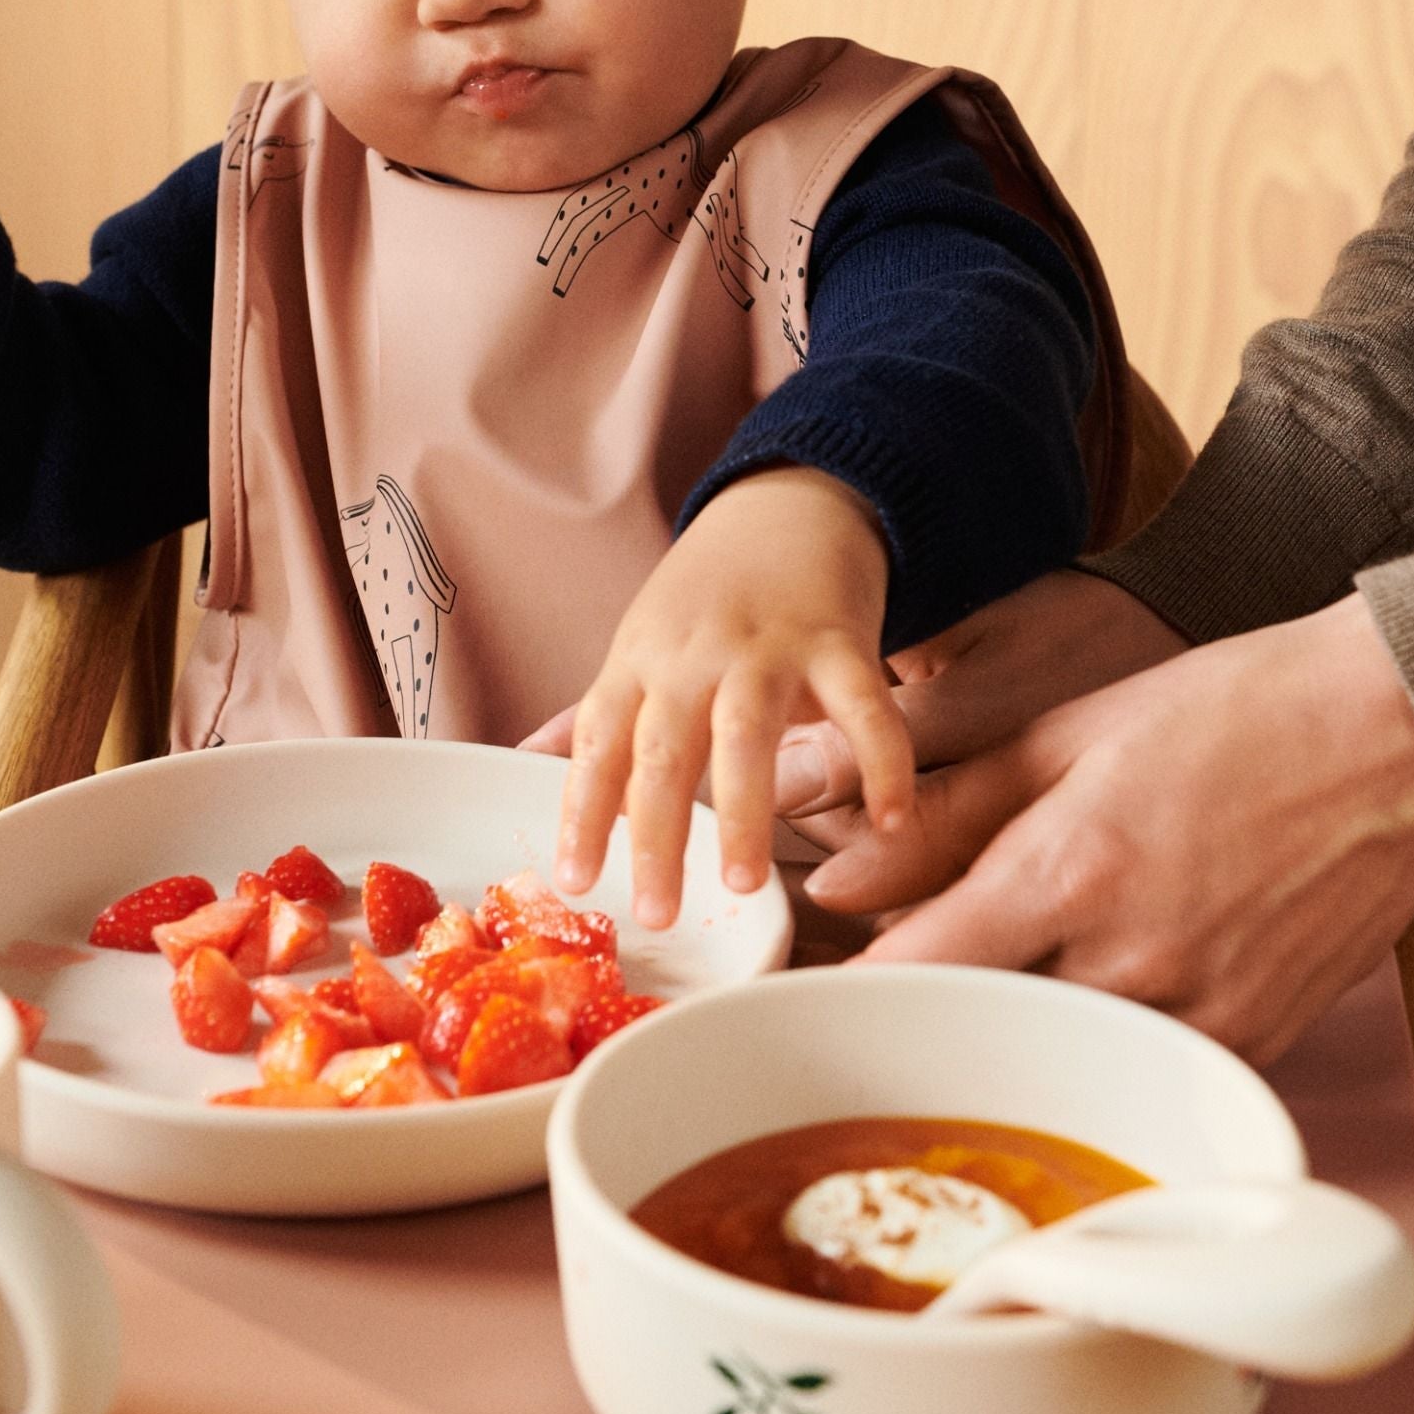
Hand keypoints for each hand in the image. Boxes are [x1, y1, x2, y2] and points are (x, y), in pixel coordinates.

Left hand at [553, 465, 912, 927]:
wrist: (792, 500)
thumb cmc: (709, 592)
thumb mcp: (640, 643)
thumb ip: (595, 713)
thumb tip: (522, 764)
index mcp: (640, 661)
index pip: (598, 742)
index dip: (581, 812)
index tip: (573, 881)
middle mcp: (693, 654)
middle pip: (663, 748)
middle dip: (655, 835)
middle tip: (658, 914)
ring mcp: (767, 645)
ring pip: (745, 732)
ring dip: (742, 810)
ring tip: (741, 884)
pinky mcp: (839, 638)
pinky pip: (863, 706)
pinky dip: (883, 762)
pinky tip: (891, 821)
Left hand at [802, 594, 1413, 1063]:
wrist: (1396, 735)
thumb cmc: (1229, 713)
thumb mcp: (1068, 735)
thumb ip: (945, 814)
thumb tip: (839, 882)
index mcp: (1066, 872)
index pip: (917, 976)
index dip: (860, 988)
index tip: (830, 987)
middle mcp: (1129, 961)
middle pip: (983, 1028)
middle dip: (940, 1007)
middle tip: (923, 972)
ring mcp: (1200, 1013)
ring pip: (1064, 1057)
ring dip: (1025, 1026)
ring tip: (1024, 963)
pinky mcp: (1256, 1042)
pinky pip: (1146, 1070)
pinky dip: (1108, 1039)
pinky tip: (1111, 977)